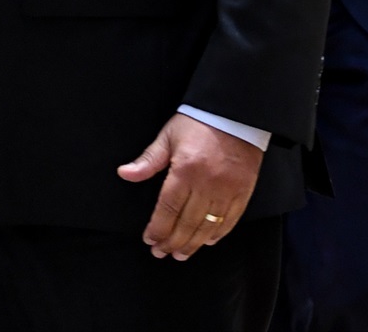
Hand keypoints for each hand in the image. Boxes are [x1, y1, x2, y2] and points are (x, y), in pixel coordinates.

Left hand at [118, 113, 262, 260]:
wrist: (235, 113)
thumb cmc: (197, 123)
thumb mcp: (168, 137)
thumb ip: (148, 160)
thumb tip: (125, 174)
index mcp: (185, 171)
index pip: (168, 208)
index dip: (158, 228)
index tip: (149, 240)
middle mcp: (207, 185)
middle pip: (187, 222)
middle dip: (172, 241)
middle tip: (161, 253)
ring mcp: (227, 190)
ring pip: (208, 226)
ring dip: (193, 243)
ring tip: (181, 254)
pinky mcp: (243, 192)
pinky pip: (231, 220)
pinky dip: (218, 233)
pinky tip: (208, 242)